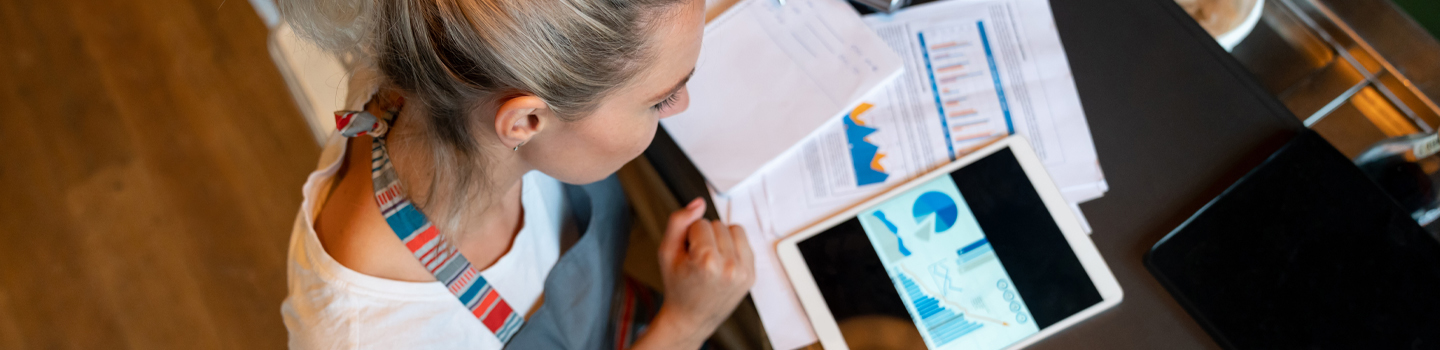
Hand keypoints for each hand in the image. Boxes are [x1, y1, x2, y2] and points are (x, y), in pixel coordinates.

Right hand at [632, 198, 754, 348]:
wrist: (690, 317)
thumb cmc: (677, 285)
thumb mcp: (666, 252)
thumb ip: (678, 222)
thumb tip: (699, 202)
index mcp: (706, 262)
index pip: (700, 223)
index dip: (689, 236)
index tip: (687, 256)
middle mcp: (729, 267)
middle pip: (718, 224)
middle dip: (705, 237)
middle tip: (697, 260)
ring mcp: (743, 272)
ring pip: (733, 229)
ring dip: (721, 239)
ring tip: (710, 260)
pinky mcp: (751, 275)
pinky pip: (744, 242)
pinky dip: (733, 247)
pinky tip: (722, 263)